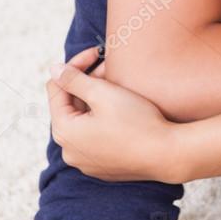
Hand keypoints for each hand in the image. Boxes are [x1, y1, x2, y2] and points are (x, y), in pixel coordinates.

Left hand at [46, 45, 180, 183]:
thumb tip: (54, 69)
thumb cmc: (136, 122)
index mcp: (64, 131)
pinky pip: (95, 136)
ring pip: (84, 121)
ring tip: (120, 86)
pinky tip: (124, 109)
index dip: (75, 66)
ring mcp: (86, 161)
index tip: (97, 53)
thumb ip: (73, 79)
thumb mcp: (103, 94)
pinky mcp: (103, 166)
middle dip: (89, 83)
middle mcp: (69, 151)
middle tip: (113, 67)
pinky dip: (104, 119)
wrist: (167, 154)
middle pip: (71, 105)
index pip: (57, 88)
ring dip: (97, 99)